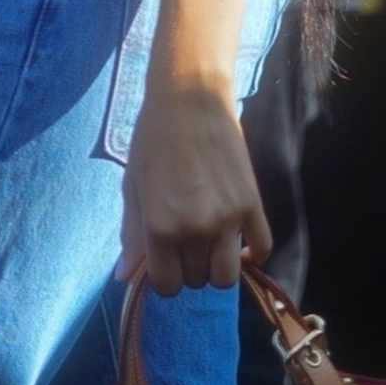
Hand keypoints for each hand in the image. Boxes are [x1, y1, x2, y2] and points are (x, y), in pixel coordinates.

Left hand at [117, 80, 271, 295]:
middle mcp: (196, 230)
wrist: (191, 98)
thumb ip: (131, 235)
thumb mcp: (132, 186)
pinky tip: (238, 243)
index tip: (164, 258)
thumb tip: (124, 278)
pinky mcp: (252, 204)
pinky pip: (261, 248)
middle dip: (188, 268)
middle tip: (185, 241)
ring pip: (227, 277)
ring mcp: (228, 219)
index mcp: (160, 227)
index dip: (164, 276)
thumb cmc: (152, 139)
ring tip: (209, 244)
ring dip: (216, 267)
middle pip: (196, 280)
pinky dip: (251, 254)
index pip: (167, 285)